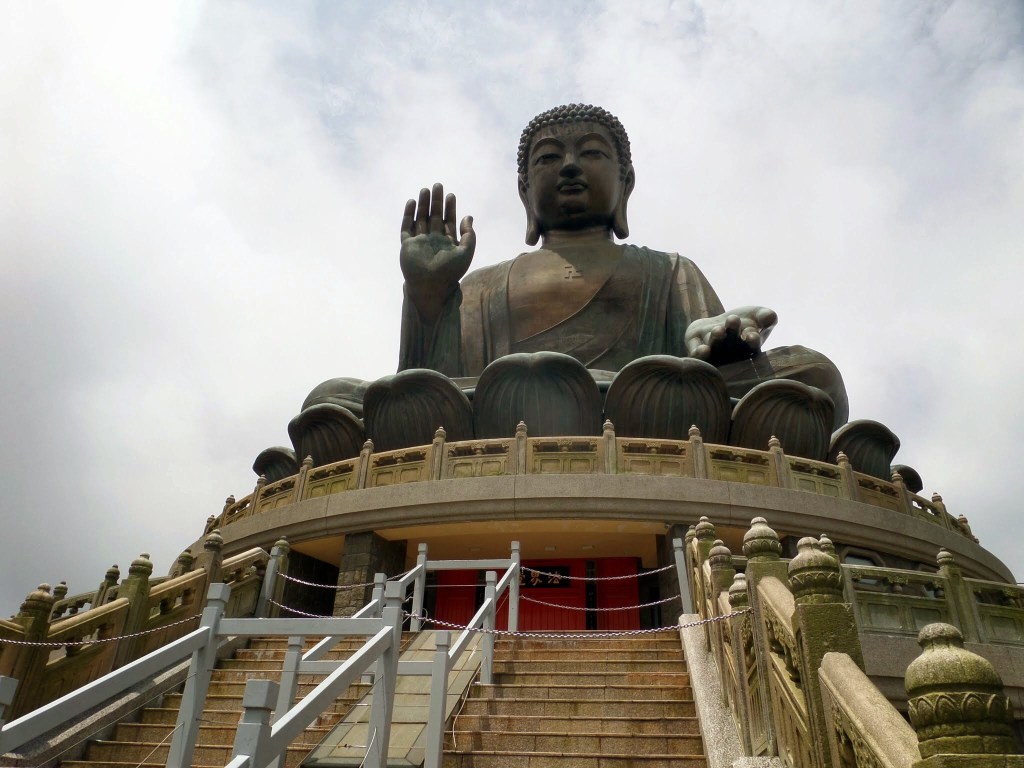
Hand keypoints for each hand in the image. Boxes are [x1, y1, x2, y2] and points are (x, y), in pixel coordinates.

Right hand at [400, 183, 474, 318]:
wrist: (430, 286)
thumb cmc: (450, 272)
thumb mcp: (466, 252)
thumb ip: (469, 235)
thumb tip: (469, 216)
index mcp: (447, 243)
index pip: (448, 221)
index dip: (450, 208)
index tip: (451, 195)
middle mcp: (433, 240)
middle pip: (434, 216)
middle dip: (436, 201)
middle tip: (438, 186)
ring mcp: (419, 242)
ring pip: (420, 218)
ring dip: (423, 204)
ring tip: (426, 189)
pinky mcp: (407, 245)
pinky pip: (406, 227)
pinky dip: (408, 215)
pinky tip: (412, 202)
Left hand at [685, 306, 777, 365]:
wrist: (719, 324)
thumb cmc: (744, 322)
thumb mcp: (757, 316)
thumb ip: (765, 317)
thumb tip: (771, 316)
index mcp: (748, 348)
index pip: (751, 347)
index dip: (752, 342)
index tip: (752, 335)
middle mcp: (730, 354)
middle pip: (731, 345)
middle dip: (732, 333)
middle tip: (733, 320)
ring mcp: (713, 353)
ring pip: (714, 348)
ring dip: (716, 340)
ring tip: (718, 330)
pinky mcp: (696, 349)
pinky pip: (696, 354)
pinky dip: (699, 354)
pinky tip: (702, 349)